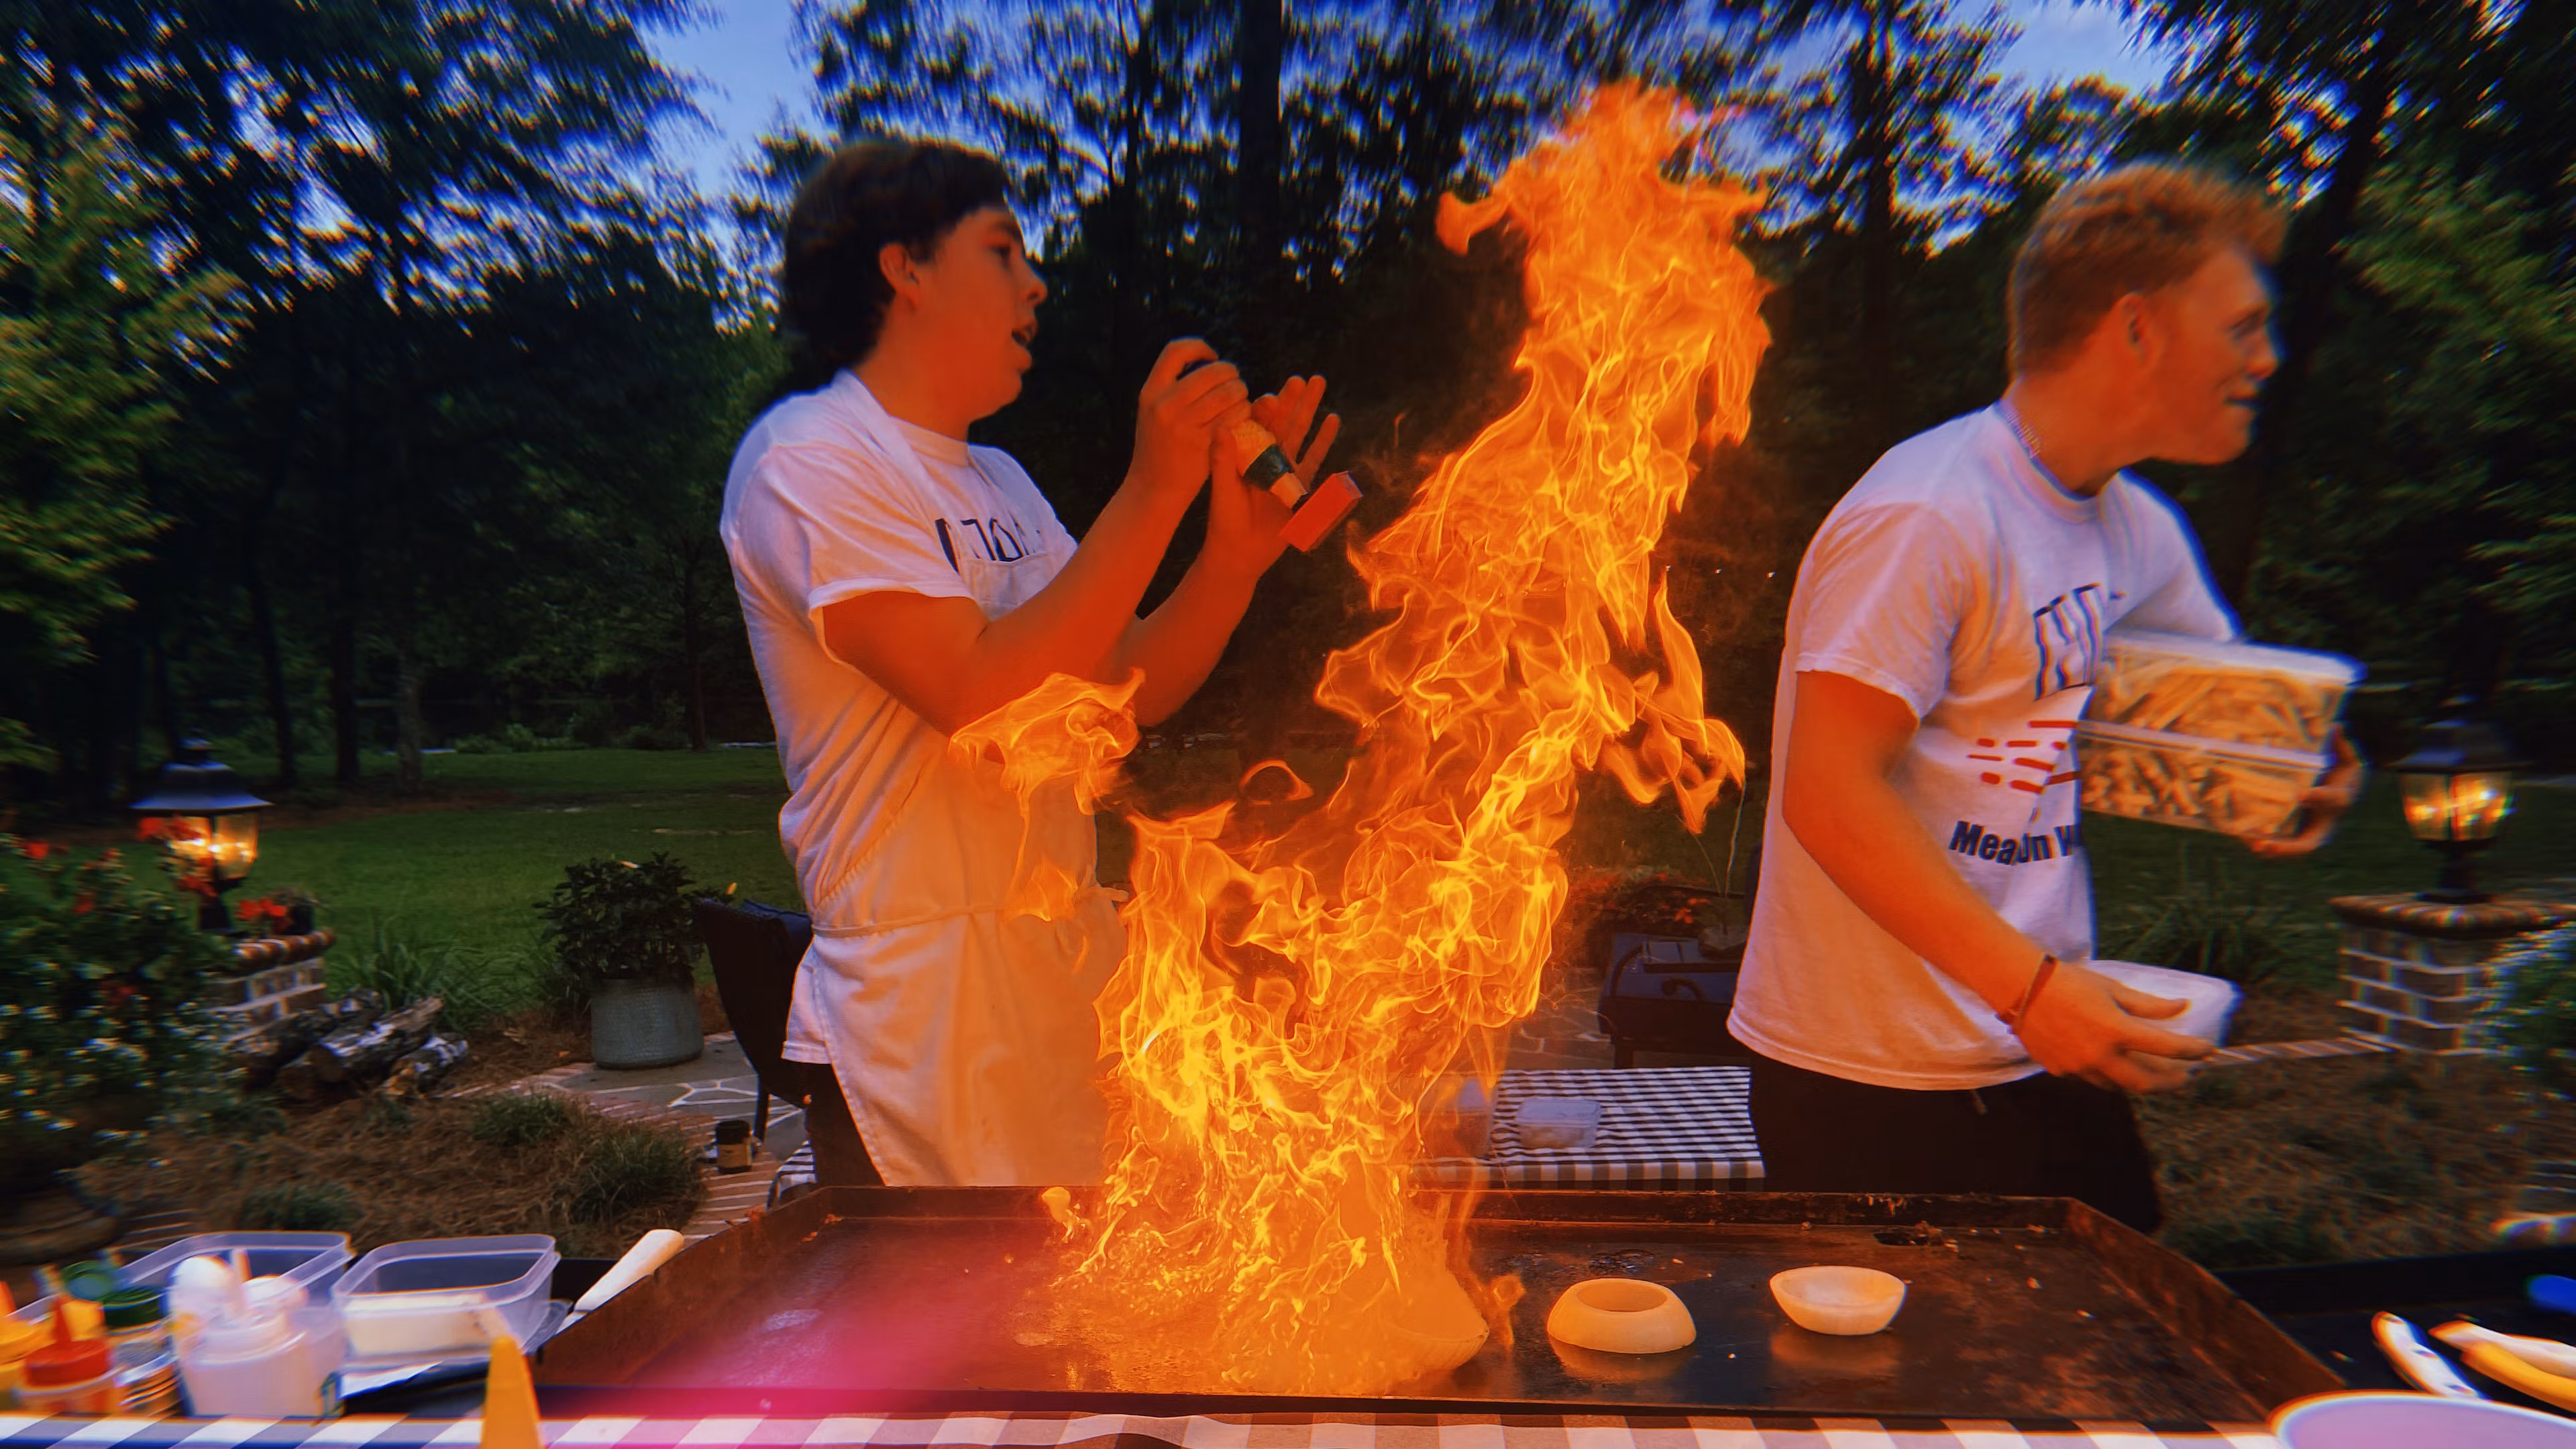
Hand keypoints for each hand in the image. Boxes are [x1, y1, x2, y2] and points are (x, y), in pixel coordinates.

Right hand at [1128, 339, 1250, 504]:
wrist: (1153, 488)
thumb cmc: (1160, 447)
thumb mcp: (1154, 412)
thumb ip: (1172, 388)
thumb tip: (1205, 361)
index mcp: (1151, 392)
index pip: (1175, 351)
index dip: (1199, 346)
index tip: (1212, 357)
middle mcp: (1164, 404)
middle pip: (1210, 371)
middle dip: (1230, 373)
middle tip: (1234, 381)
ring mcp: (1183, 424)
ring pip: (1227, 392)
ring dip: (1241, 392)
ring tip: (1240, 398)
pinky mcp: (1202, 443)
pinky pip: (1234, 416)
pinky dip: (1244, 411)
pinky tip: (1242, 415)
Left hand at [1204, 374, 1342, 575]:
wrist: (1241, 552)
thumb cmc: (1224, 520)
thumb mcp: (1222, 488)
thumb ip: (1222, 460)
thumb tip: (1223, 427)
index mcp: (1245, 452)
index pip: (1257, 424)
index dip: (1266, 409)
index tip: (1272, 396)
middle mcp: (1266, 455)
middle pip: (1282, 422)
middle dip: (1294, 400)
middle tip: (1304, 379)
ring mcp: (1285, 468)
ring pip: (1300, 433)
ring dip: (1310, 410)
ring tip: (1319, 384)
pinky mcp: (1301, 485)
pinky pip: (1314, 458)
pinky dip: (1324, 439)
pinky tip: (1332, 418)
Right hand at [2009, 958, 2212, 1092]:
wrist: (2019, 987)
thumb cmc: (2068, 981)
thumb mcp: (2112, 988)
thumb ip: (2149, 1005)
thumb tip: (2182, 1006)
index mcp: (2116, 1030)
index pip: (2167, 1048)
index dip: (2193, 1051)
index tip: (2207, 1051)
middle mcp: (2099, 1055)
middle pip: (2145, 1083)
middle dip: (2169, 1083)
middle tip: (2183, 1077)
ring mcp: (2078, 1067)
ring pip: (2117, 1086)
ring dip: (2137, 1082)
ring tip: (2148, 1072)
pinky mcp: (2059, 1070)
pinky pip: (2090, 1078)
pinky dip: (2105, 1073)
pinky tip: (2108, 1061)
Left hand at [2247, 726, 2364, 857]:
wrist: (2341, 789)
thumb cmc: (2341, 770)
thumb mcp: (2345, 756)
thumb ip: (2339, 744)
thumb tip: (2335, 726)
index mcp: (2340, 799)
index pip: (2334, 800)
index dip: (2319, 798)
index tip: (2301, 794)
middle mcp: (2325, 822)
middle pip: (2312, 843)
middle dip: (2291, 848)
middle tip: (2269, 846)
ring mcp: (2308, 831)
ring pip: (2291, 849)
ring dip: (2272, 850)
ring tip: (2253, 847)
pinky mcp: (2294, 834)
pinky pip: (2279, 843)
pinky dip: (2262, 843)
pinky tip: (2243, 837)